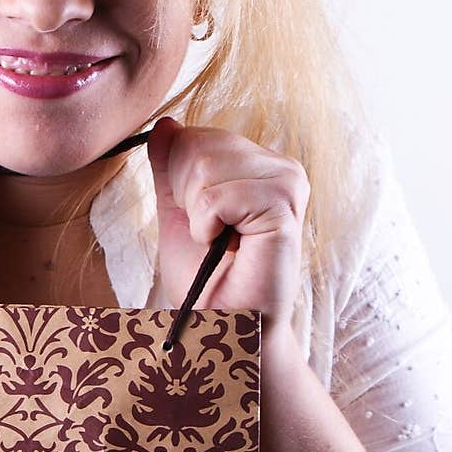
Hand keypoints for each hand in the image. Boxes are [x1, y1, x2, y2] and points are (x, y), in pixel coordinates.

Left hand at [145, 116, 309, 340]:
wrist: (226, 326)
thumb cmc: (207, 278)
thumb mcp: (179, 213)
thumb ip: (171, 168)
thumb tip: (164, 125)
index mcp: (259, 164)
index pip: (196, 136)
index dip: (179, 178)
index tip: (201, 219)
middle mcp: (280, 167)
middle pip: (199, 145)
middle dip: (187, 195)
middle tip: (212, 235)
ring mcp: (287, 184)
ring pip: (206, 166)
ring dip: (198, 214)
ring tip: (222, 242)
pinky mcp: (283, 207)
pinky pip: (217, 196)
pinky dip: (207, 226)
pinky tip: (227, 247)